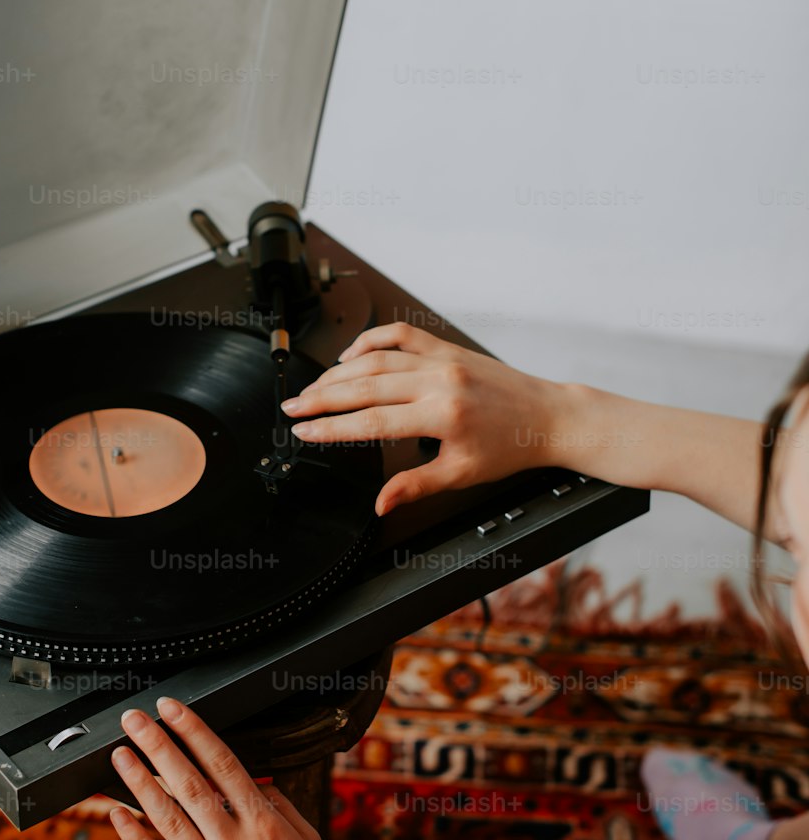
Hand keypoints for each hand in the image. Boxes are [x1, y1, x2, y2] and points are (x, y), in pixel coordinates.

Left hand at [108, 697, 349, 839]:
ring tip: (119, 755)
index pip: (224, 765)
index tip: (173, 709)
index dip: (195, 732)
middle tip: (134, 719)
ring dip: (139, 783)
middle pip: (190, 784)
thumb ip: (282, 806)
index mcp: (266, 826)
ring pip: (168, 819)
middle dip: (159, 745)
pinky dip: (135, 836)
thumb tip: (255, 779)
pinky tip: (117, 813)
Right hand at [280, 321, 561, 515]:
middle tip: (292, 406)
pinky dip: (371, 341)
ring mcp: (442, 359)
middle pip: (365, 385)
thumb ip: (415, 486)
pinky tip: (350, 355)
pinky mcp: (447, 348)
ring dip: (338, 371)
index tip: (303, 429)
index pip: (371, 420)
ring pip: (376, 358)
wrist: (547, 416)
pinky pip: (401, 336)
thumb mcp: (461, 475)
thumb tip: (380, 503)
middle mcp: (439, 381)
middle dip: (322, 396)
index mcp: (441, 415)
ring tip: (313, 387)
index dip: (331, 426)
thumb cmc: (509, 448)